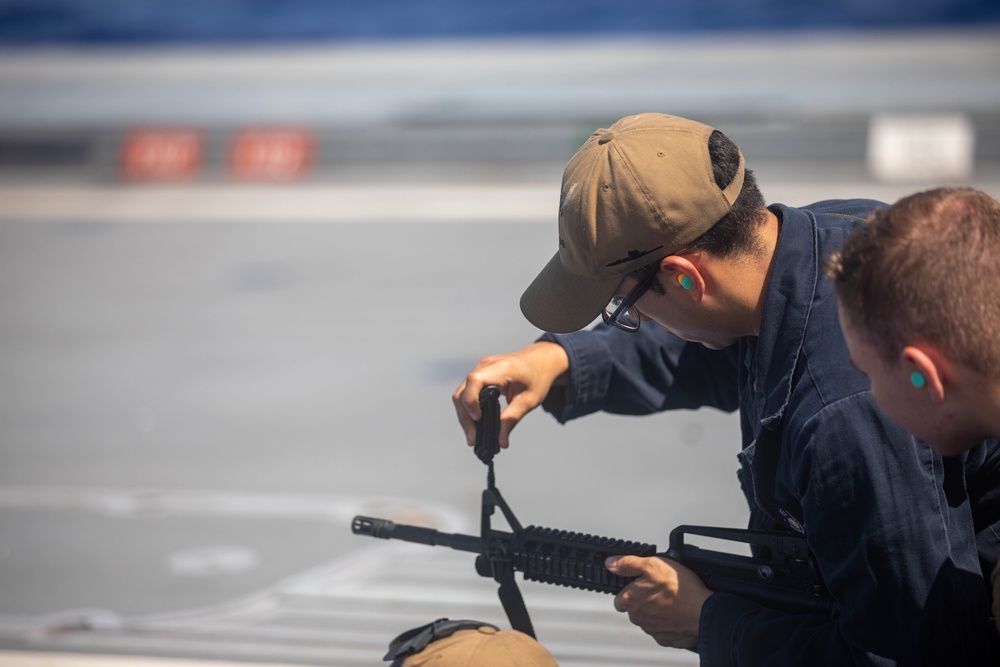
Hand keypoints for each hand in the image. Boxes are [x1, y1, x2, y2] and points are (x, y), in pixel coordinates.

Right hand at [452, 342, 568, 448]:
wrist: (542, 360)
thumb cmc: (538, 376)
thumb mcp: (529, 400)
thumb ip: (512, 419)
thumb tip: (501, 441)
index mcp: (500, 368)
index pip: (474, 381)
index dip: (471, 401)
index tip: (477, 419)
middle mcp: (486, 366)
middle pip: (463, 391)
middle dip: (465, 417)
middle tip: (473, 439)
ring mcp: (481, 369)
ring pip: (462, 393)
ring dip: (464, 414)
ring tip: (473, 435)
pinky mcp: (481, 374)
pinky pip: (467, 391)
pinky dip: (468, 407)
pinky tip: (475, 421)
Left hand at [607, 554, 711, 649]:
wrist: (703, 611)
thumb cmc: (679, 588)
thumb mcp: (652, 564)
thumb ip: (628, 564)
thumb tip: (610, 563)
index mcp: (630, 601)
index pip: (619, 598)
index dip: (630, 590)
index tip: (640, 585)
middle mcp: (638, 618)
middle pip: (635, 609)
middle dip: (644, 600)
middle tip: (659, 590)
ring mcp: (652, 630)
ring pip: (648, 620)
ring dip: (656, 611)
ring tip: (671, 600)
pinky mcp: (666, 639)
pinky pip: (663, 630)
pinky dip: (668, 623)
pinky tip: (677, 613)